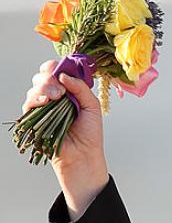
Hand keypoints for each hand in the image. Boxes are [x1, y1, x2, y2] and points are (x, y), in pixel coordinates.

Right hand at [24, 60, 108, 219]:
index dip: (56, 67)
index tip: (61, 69)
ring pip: (35, 88)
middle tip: (61, 90)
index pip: (56, 72)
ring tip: (57, 98)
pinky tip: (45, 102)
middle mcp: (55, 98)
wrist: (82, 155)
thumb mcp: (92, 106)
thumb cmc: (90, 134)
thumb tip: (63, 74)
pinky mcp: (34, 119)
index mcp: (69, 92)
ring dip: (44, 89)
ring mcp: (43, 108)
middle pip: (42, 77)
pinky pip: (28, 103)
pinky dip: (35, 99)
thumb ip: (81, 87)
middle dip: (49, 78)